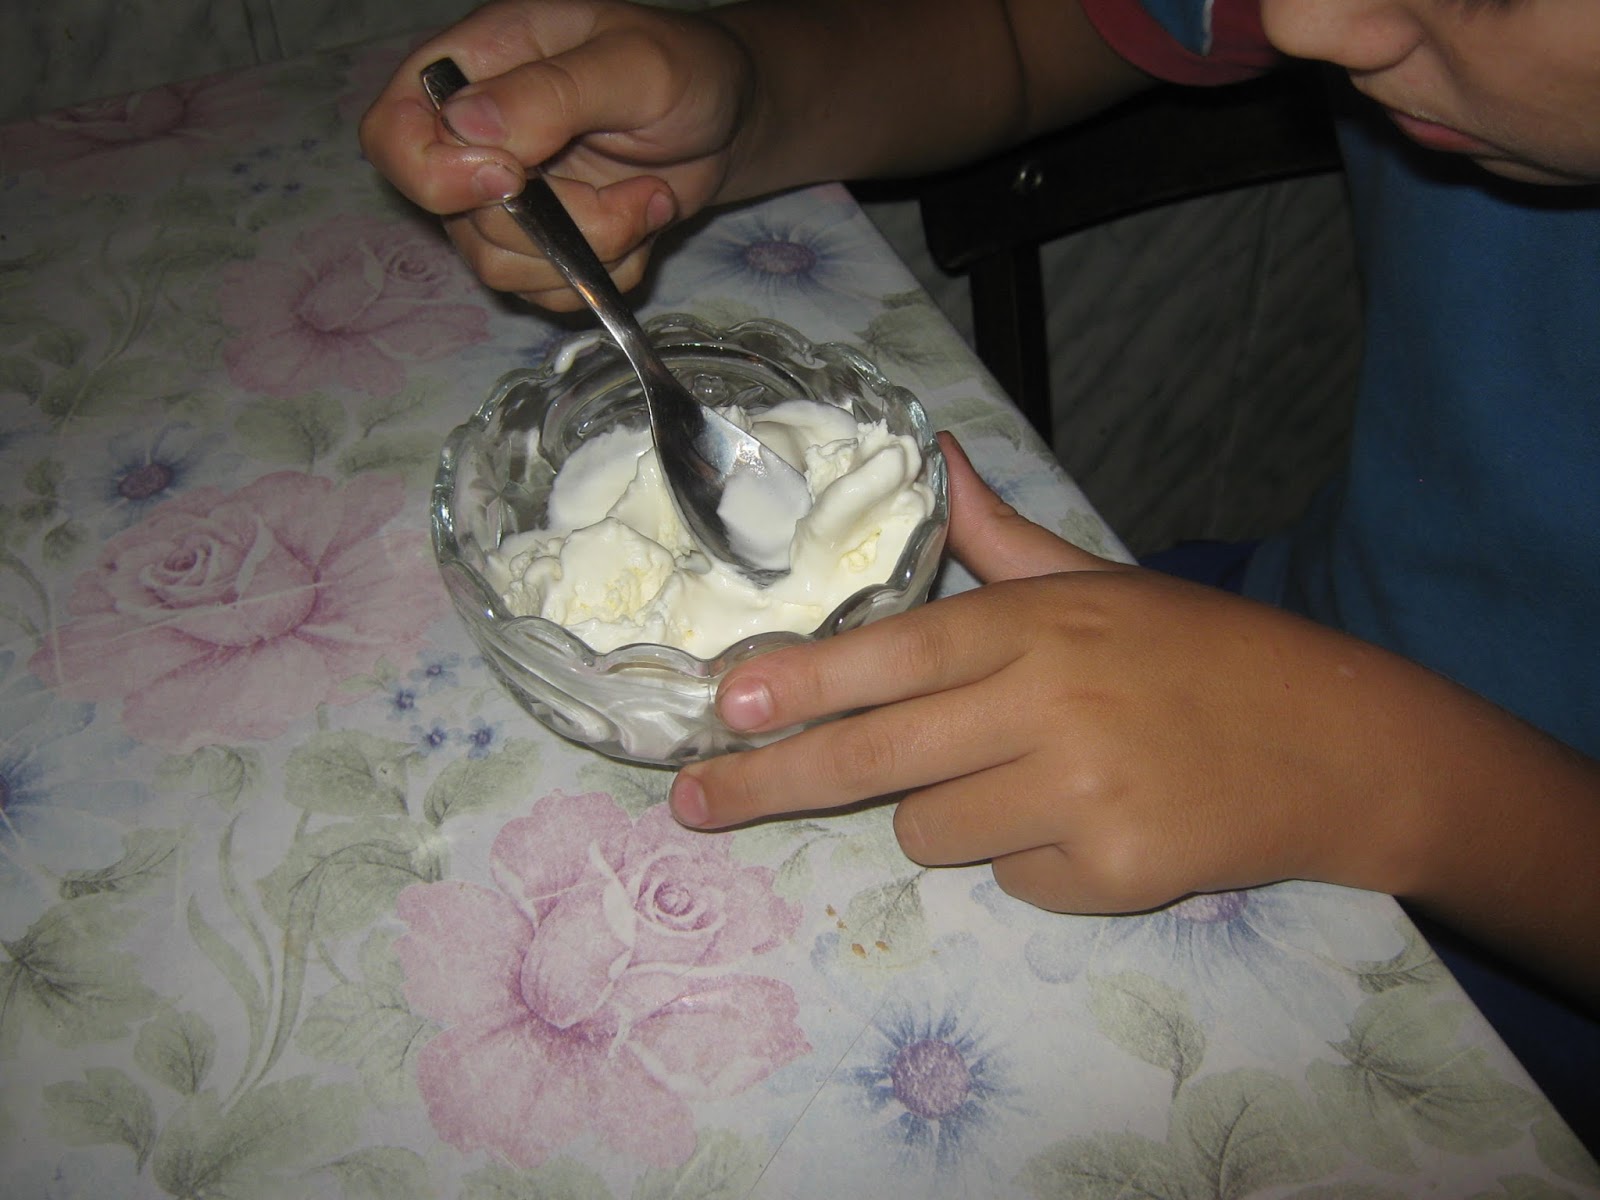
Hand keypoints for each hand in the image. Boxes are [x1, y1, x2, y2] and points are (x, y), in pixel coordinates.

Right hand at [359, 0, 752, 307]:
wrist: (726, 121)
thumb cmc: (682, 69)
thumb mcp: (630, 64)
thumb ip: (549, 92)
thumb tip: (465, 127)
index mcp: (470, 71)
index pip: (392, 137)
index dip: (435, 177)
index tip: (511, 180)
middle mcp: (472, 142)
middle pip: (458, 221)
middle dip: (558, 225)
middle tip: (636, 191)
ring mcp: (502, 203)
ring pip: (503, 269)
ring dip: (592, 252)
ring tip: (648, 200)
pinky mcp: (541, 248)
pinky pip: (550, 293)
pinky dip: (607, 275)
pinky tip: (641, 224)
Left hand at [669, 433, 1447, 914]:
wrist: (1338, 745)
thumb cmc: (1201, 654)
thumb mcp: (1099, 580)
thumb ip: (996, 534)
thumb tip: (933, 451)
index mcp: (1038, 627)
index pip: (892, 653)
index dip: (797, 682)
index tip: (720, 704)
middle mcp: (1049, 708)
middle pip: (875, 761)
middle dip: (771, 784)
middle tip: (695, 805)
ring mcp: (1081, 797)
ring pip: (933, 831)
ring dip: (951, 813)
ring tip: (1032, 775)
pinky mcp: (1112, 876)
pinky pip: (1009, 882)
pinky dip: (1030, 860)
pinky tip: (1092, 820)